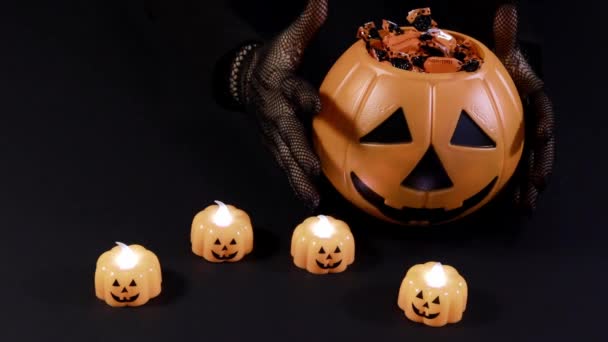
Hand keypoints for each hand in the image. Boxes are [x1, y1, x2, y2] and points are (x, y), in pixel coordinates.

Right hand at [215, 0, 328, 208]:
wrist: (244, 80)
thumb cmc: (273, 61)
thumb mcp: (287, 41)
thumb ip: (306, 23)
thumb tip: (322, 0)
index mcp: (280, 85)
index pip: (293, 90)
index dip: (304, 97)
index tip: (317, 105)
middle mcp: (275, 113)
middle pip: (286, 135)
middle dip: (298, 154)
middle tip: (313, 172)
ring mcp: (272, 132)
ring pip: (285, 158)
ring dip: (298, 179)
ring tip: (312, 201)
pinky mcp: (273, 145)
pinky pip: (286, 166)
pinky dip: (297, 183)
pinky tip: (310, 200)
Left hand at [493, 4, 555, 211]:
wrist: (481, 83)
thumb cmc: (491, 68)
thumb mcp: (498, 52)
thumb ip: (504, 37)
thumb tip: (506, 10)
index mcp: (531, 101)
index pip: (542, 111)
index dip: (543, 123)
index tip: (541, 134)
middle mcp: (528, 122)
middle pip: (539, 146)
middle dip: (541, 165)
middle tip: (537, 184)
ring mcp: (516, 140)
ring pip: (525, 165)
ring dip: (526, 186)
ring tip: (523, 207)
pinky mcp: (502, 154)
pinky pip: (504, 172)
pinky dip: (501, 189)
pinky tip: (494, 206)